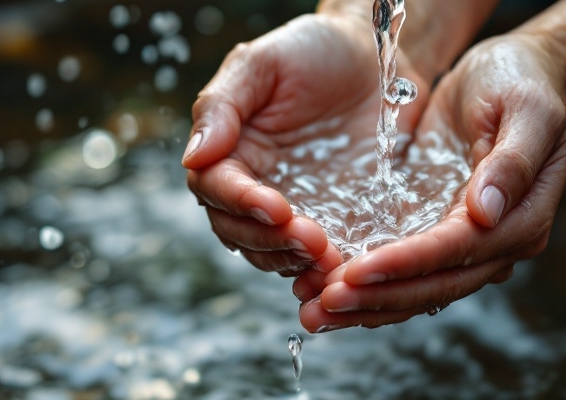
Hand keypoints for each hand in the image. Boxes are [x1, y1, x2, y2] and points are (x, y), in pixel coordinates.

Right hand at [184, 13, 427, 275]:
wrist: (373, 59)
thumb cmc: (311, 52)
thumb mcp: (262, 64)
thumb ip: (222, 106)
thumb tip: (192, 157)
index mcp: (231, 152)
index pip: (217, 189)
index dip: (241, 203)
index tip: (276, 207)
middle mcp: (257, 188)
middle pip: (242, 233)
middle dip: (272, 241)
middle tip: (311, 240)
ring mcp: (297, 209)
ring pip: (277, 254)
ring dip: (298, 263)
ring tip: (331, 261)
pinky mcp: (336, 221)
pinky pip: (321, 257)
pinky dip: (327, 270)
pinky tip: (348, 269)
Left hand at [294, 33, 565, 331]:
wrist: (515, 74)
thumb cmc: (523, 83)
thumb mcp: (526, 110)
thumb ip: (512, 161)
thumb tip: (486, 212)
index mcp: (523, 216)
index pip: (458, 251)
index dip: (407, 264)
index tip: (356, 272)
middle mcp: (498, 240)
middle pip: (435, 284)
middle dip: (378, 297)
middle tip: (322, 305)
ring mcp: (468, 240)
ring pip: (417, 287)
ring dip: (368, 304)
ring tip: (315, 314)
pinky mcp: (439, 228)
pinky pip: (406, 267)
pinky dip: (372, 284)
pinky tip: (331, 291)